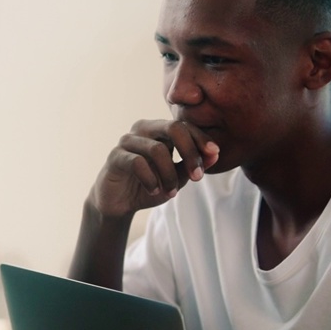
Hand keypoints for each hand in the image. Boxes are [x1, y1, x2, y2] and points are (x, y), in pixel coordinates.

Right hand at [88, 119, 218, 218]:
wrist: (119, 203)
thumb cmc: (150, 186)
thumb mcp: (177, 178)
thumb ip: (192, 166)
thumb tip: (215, 155)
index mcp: (160, 130)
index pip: (185, 126)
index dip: (201, 138)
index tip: (215, 155)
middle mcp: (143, 129)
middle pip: (173, 127)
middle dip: (190, 151)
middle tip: (198, 177)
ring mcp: (127, 141)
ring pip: (157, 149)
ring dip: (169, 175)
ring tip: (171, 193)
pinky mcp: (115, 156)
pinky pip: (138, 163)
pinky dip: (151, 180)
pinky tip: (154, 191)